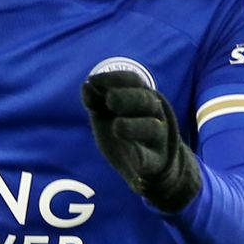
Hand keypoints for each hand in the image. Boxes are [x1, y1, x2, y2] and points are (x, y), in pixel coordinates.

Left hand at [80, 70, 200, 212]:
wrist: (152, 165)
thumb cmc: (127, 132)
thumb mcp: (107, 115)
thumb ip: (97, 101)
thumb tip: (86, 86)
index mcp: (142, 98)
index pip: (134, 81)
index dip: (115, 78)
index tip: (92, 80)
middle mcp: (153, 115)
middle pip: (146, 101)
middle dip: (127, 97)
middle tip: (110, 99)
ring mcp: (156, 139)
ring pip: (152, 128)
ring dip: (134, 126)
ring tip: (117, 126)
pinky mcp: (154, 163)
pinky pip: (150, 160)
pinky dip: (142, 159)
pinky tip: (135, 160)